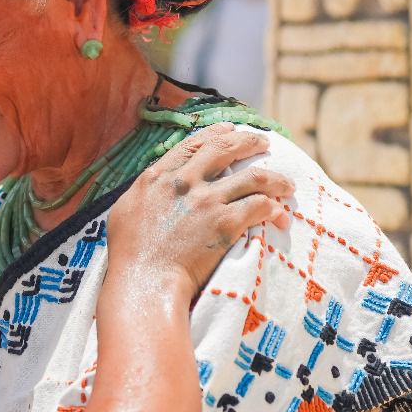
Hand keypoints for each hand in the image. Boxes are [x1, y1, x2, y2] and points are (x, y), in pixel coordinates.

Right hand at [108, 123, 293, 291]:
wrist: (145, 282)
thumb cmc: (128, 255)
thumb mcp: (125, 210)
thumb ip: (144, 191)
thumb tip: (154, 185)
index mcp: (157, 176)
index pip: (192, 144)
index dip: (216, 132)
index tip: (231, 130)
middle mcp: (183, 182)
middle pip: (225, 148)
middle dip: (249, 142)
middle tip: (265, 143)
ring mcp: (206, 201)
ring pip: (253, 176)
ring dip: (275, 178)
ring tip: (287, 183)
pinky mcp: (225, 224)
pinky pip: (260, 206)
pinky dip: (274, 209)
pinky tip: (280, 215)